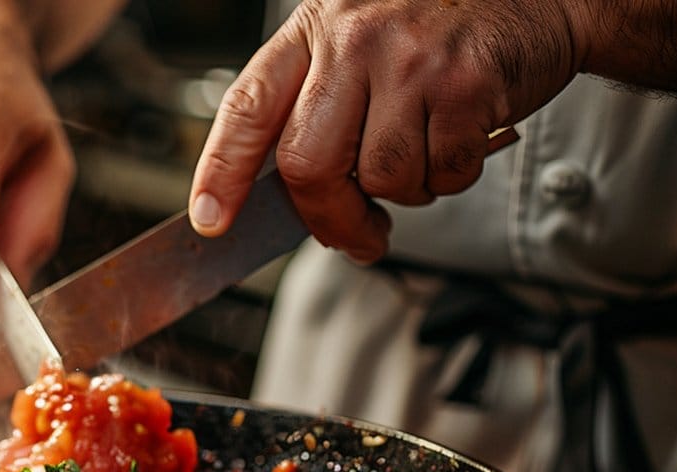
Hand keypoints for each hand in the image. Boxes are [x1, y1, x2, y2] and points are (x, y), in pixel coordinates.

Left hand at [189, 0, 585, 261]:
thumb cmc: (440, 30)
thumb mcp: (360, 42)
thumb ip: (320, 106)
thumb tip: (292, 200)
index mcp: (315, 30)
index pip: (248, 108)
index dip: (221, 170)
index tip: (210, 220)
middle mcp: (355, 40)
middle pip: (307, 164)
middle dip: (328, 218)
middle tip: (354, 237)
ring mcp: (411, 61)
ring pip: (379, 179)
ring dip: (404, 193)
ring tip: (425, 153)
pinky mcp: (466, 85)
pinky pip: (441, 173)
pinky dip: (452, 178)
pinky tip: (462, 140)